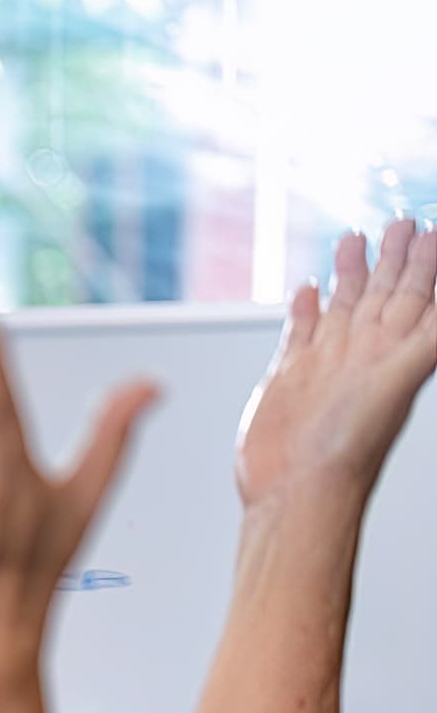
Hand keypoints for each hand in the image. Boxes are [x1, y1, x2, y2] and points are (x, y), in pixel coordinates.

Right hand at [233, 220, 436, 508]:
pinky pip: (302, 332)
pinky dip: (305, 309)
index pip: (419, 293)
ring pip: (345, 305)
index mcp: (395, 350)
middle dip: (394, 257)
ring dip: (351, 272)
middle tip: (402, 223)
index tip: (429, 230)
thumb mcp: (402, 379)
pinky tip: (308, 291)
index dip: (426, 261)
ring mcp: (327, 364)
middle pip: (385, 292)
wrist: (297, 489)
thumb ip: (428, 340)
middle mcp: (364, 353)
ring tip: (353, 240)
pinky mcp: (289, 376)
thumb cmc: (349, 448)